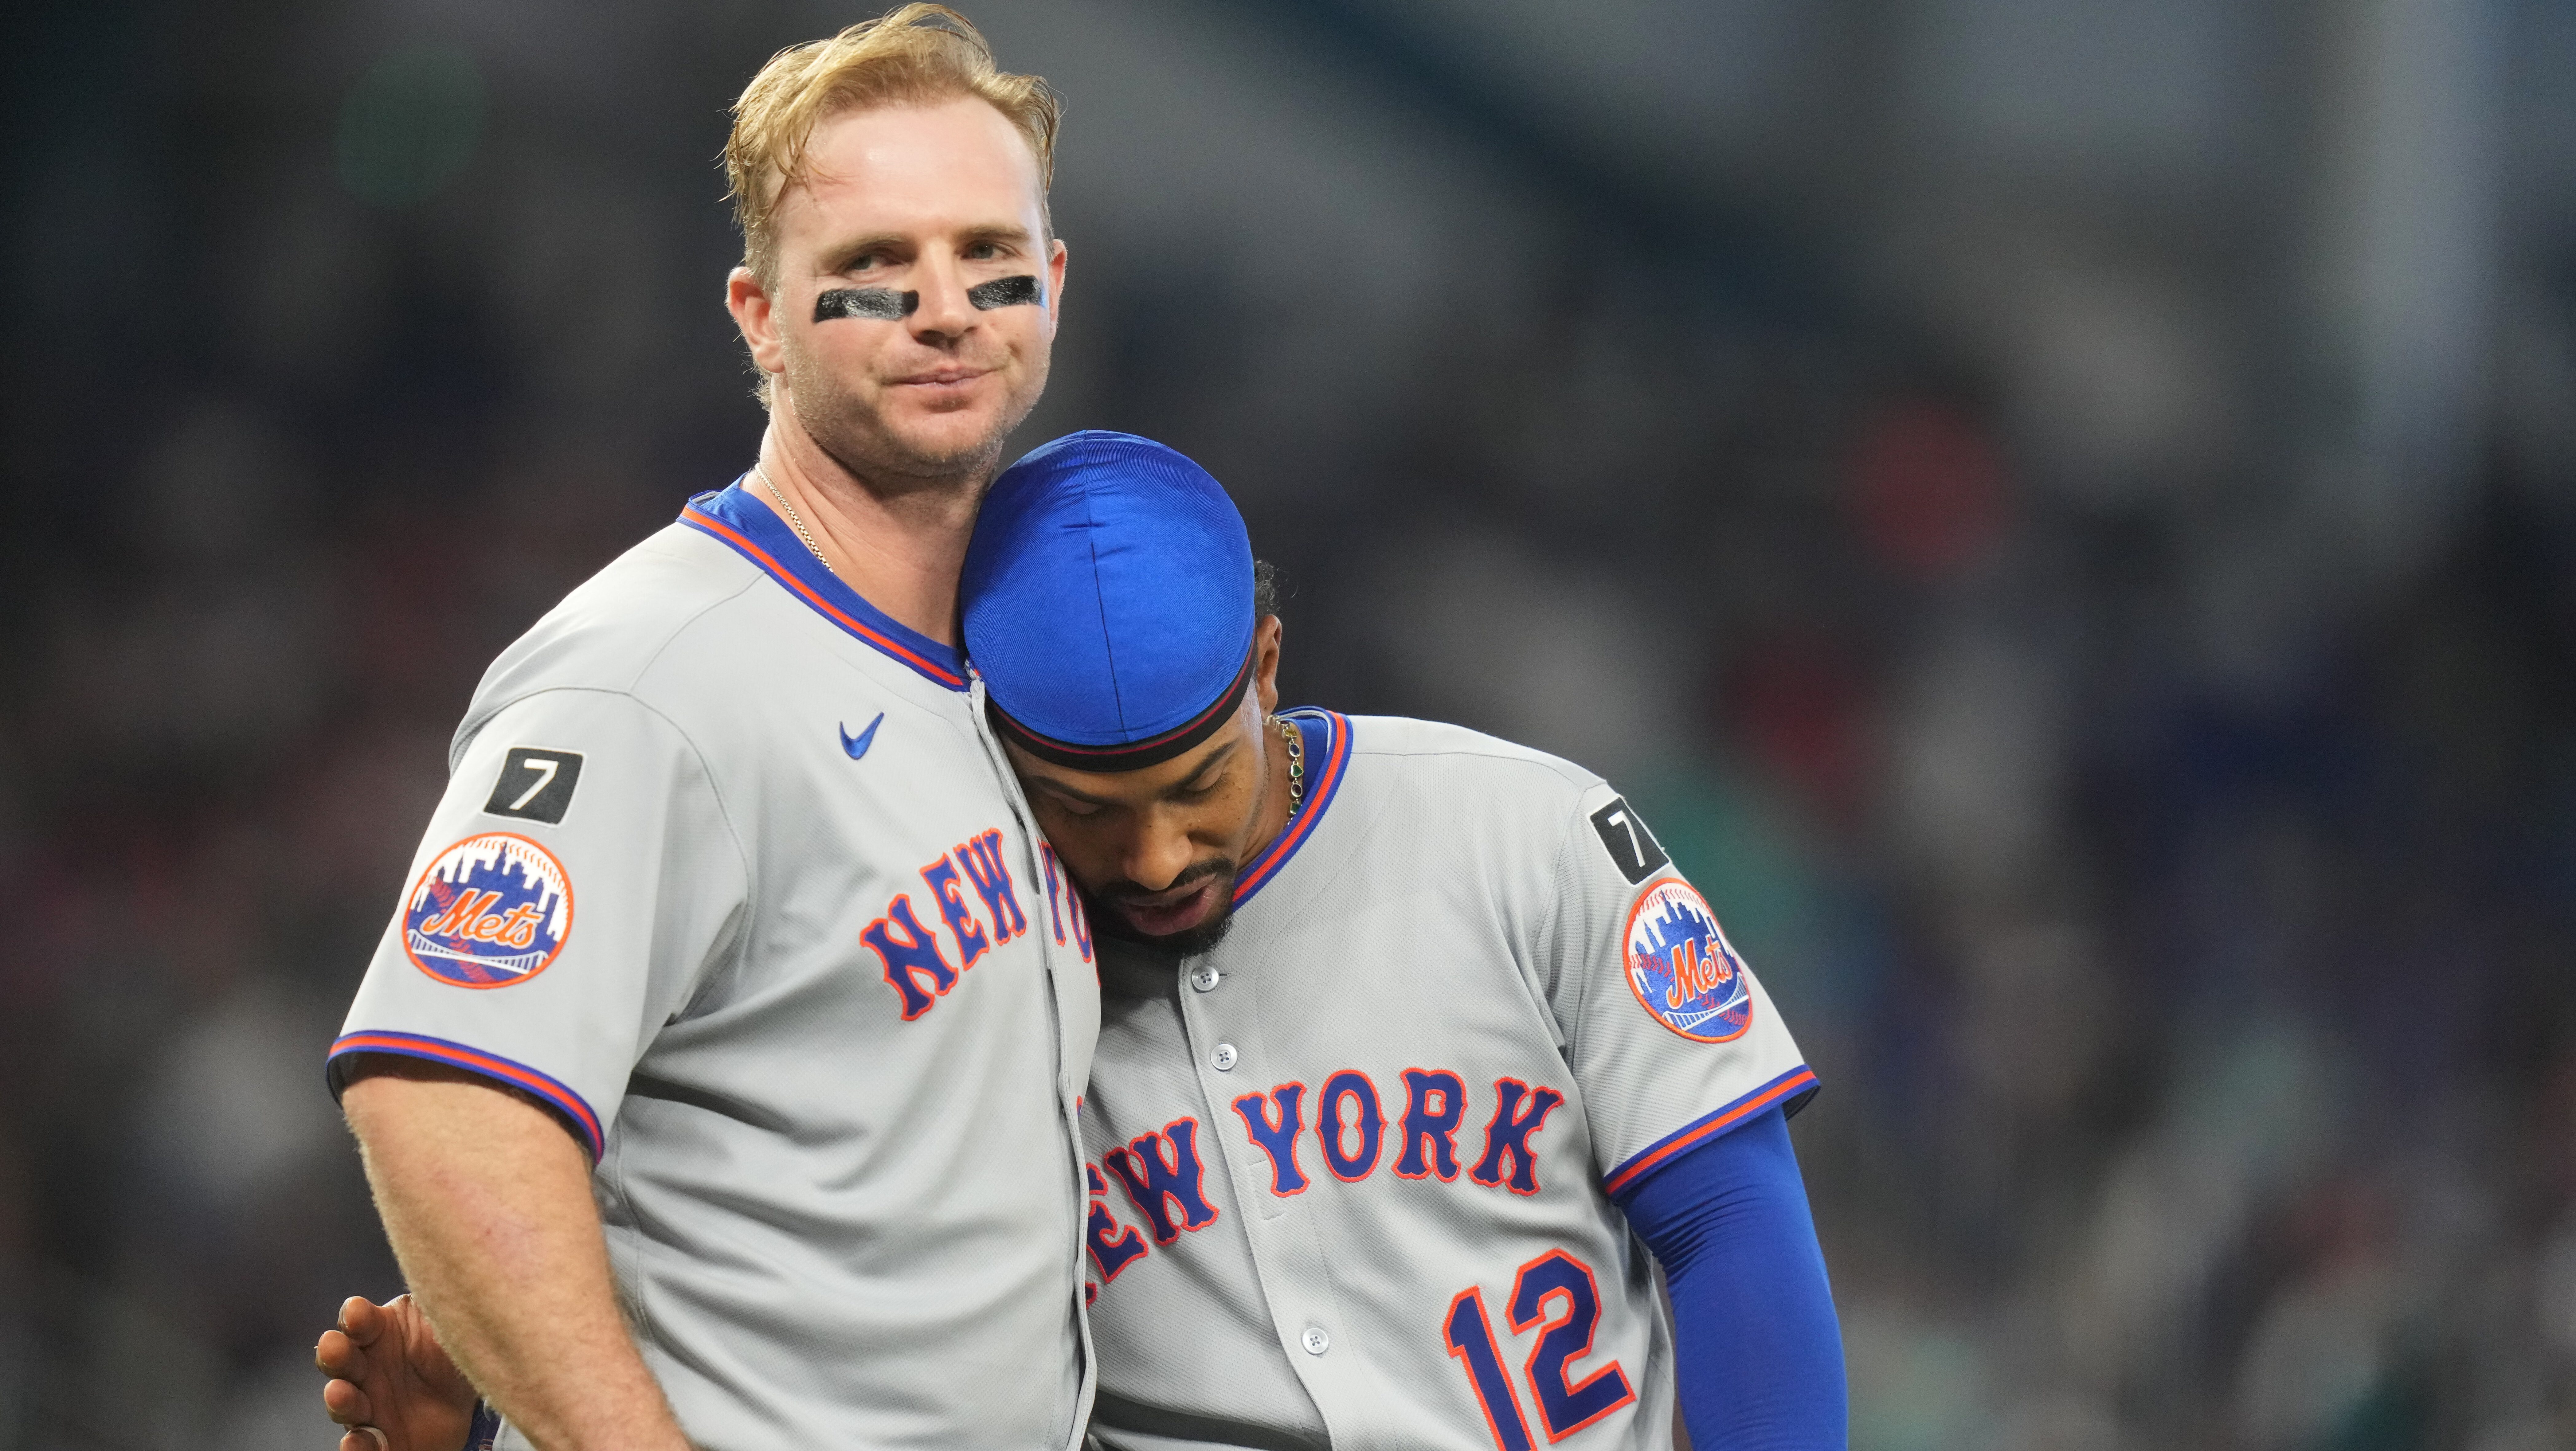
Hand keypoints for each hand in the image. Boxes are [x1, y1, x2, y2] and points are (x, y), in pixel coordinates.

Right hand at [316, 1294, 478, 1450]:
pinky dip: (356, 1446)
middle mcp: (366, 1366)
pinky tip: (356, 1442)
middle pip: (341, 1358)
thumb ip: (442, 1309)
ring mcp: (368, 1403)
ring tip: (340, 1394)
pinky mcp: (379, 1438)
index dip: (355, 1316)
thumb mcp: (454, 1325)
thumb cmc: (455, 1349)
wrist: (473, 1397)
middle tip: (334, 1347)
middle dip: (334, 1352)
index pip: (359, 1319)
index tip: (359, 1314)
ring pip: (344, 1401)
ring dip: (339, 1398)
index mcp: (381, 1330)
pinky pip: (362, 1444)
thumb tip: (447, 1284)